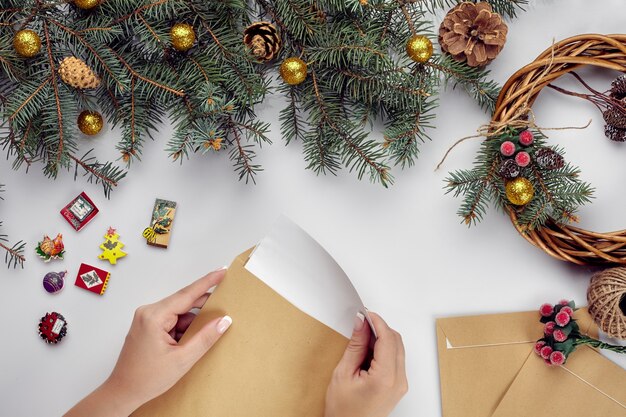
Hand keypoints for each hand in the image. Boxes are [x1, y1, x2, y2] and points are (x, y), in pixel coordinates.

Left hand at [64, 268, 231, 416]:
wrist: (122, 392)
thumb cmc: (145, 379)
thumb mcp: (182, 360)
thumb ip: (205, 338)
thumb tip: (223, 321)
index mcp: (154, 317)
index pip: (187, 294)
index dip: (207, 282)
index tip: (221, 272)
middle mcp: (148, 312)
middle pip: (183, 302)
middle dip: (203, 307)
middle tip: (222, 309)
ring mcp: (146, 318)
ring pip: (179, 312)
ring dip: (191, 324)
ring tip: (195, 340)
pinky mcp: (148, 325)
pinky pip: (172, 320)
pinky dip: (183, 329)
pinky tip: (186, 343)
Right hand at [324, 312, 407, 416]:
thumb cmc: (343, 411)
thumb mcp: (343, 373)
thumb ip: (355, 345)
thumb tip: (361, 324)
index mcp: (385, 378)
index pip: (388, 338)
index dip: (377, 322)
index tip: (366, 313)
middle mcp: (398, 381)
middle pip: (396, 341)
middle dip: (380, 329)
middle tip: (362, 324)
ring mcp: (401, 385)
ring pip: (397, 349)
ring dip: (382, 339)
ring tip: (361, 340)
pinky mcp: (398, 386)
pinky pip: (396, 360)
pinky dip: (384, 350)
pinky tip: (368, 352)